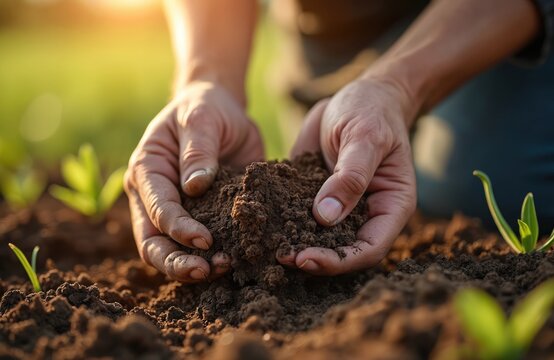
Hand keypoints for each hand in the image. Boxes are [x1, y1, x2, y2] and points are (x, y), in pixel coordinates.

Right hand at [125, 81, 263, 282]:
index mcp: (147, 170)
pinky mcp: (199, 216)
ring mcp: (175, 210)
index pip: (157, 208)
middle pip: (152, 242)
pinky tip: (233, 261)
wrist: (220, 110)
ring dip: (192, 266)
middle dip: (176, 262)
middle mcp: (153, 196)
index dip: (178, 228)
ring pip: (171, 250)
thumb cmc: (205, 109)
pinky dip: (210, 257)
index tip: (205, 240)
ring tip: (223, 268)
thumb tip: (195, 186)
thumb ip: (197, 150)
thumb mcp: (202, 119)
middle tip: (206, 271)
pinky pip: (197, 245)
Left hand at [280, 77, 416, 274]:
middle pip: (343, 250)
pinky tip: (261, 223)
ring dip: (295, 244)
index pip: (370, 248)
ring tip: (267, 248)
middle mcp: (366, 213)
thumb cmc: (372, 112)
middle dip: (314, 258)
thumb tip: (325, 217)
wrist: (358, 95)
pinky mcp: (316, 195)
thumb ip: (349, 177)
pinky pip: (300, 214)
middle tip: (281, 257)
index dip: (340, 260)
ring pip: (320, 238)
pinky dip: (283, 222)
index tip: (307, 258)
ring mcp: (341, 206)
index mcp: (390, 206)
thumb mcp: (364, 138)